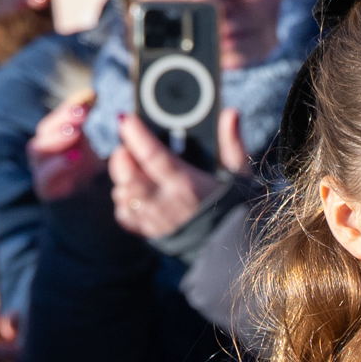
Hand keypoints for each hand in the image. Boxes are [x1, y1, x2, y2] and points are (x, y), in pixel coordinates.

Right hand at [28, 89, 104, 202]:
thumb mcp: (95, 146)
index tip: (90, 95)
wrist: (91, 210)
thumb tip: (92, 94)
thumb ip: (90, 124)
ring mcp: (41, 170)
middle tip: (82, 112)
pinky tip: (73, 158)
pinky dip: (57, 166)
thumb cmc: (91, 175)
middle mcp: (45, 151)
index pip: (59, 116)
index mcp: (57, 137)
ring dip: (57, 138)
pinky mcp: (44, 190)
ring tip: (76, 132)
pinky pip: (44, 176)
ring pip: (38, 149)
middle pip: (45, 129)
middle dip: (62, 118)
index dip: (71, 104)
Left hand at [108, 104, 247, 239]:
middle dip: (122, 158)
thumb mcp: (238, 174)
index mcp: (187, 185)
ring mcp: (157, 221)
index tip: (125, 119)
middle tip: (126, 147)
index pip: (153, 156)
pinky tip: (134, 194)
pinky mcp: (152, 233)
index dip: (136, 135)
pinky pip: (125, 217)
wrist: (235, 247)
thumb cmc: (235, 207)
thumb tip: (232, 114)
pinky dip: (124, 203)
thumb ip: (232, 143)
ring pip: (124, 197)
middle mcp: (167, 204)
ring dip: (122, 180)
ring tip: (132, 169)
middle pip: (129, 178)